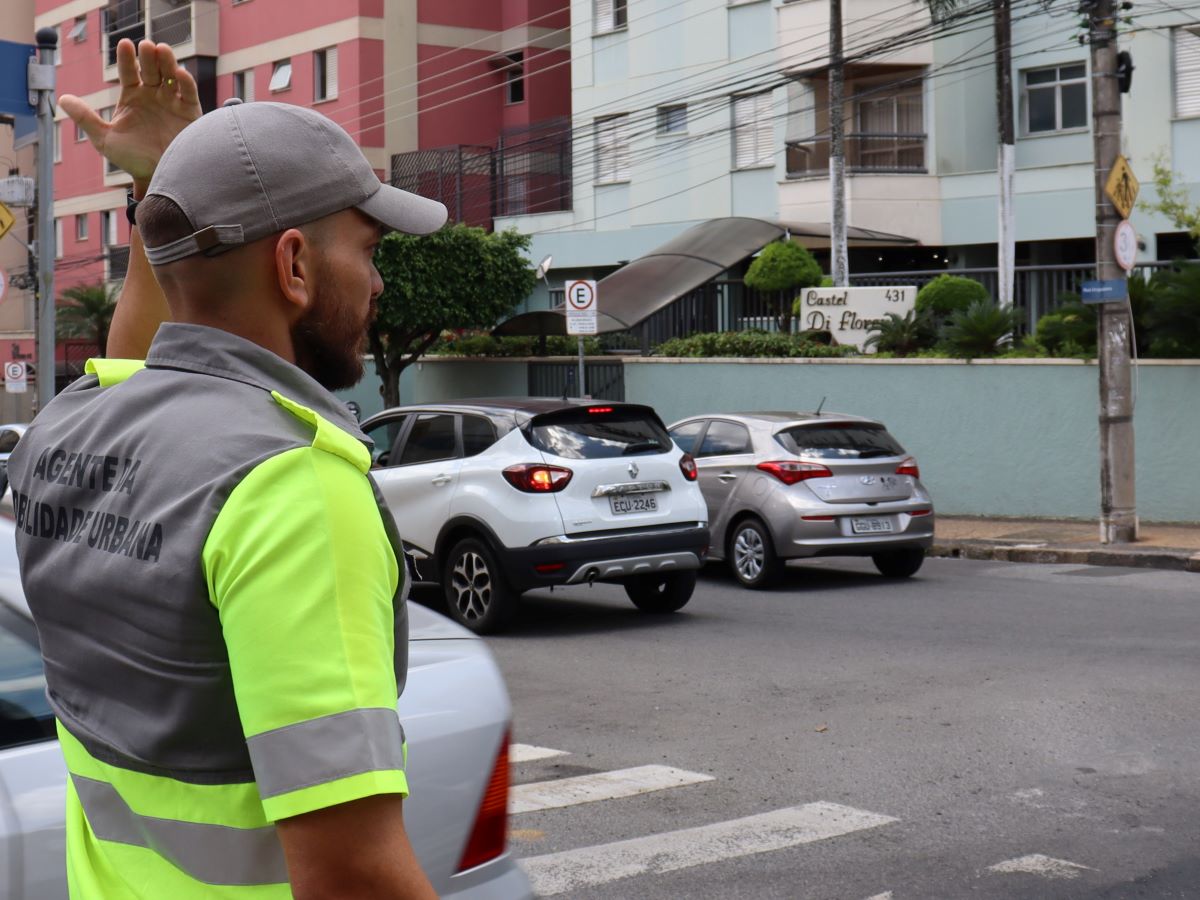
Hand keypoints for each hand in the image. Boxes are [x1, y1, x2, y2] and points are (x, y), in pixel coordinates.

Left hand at [59, 39, 200, 196]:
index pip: (128, 72)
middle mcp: (153, 97)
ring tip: (162, 50)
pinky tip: (179, 73)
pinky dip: (186, 82)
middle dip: (149, 57)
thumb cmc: (132, 161)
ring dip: (168, 62)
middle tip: (146, 46)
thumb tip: (62, 99)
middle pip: (151, 69)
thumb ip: (86, 118)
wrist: (159, 178)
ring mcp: (172, 103)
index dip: (126, 59)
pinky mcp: (190, 113)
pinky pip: (189, 94)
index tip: (125, 44)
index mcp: (133, 98)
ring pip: (171, 76)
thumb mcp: (105, 139)